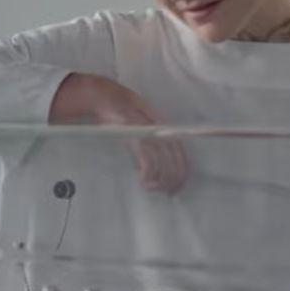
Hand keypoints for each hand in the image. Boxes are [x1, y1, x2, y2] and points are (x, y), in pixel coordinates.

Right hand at [50, 73, 188, 192]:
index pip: (182, 154)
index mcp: (165, 129)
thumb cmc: (124, 114)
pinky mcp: (136, 136)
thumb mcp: (142, 127)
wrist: (106, 97)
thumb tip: (158, 166)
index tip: (177, 187)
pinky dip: (148, 174)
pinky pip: (148, 160)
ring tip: (152, 188)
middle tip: (166, 192)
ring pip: (163, 163)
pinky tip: (144, 182)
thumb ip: (152, 143)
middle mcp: (161, 130)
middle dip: (173, 180)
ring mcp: (149, 133)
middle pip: (175, 161)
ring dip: (160, 180)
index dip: (182, 173)